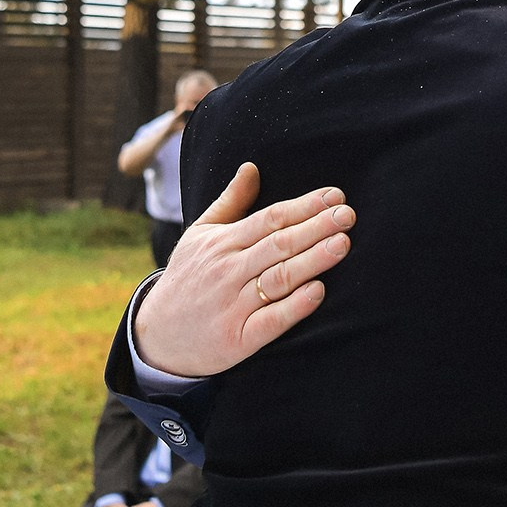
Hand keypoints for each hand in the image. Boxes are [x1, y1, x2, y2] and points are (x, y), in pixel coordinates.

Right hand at [132, 162, 353, 379]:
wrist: (158, 336)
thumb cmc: (188, 279)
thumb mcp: (201, 236)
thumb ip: (231, 203)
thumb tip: (252, 167)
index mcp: (222, 243)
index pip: (270, 218)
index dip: (304, 206)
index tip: (336, 195)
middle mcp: (227, 271)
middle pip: (278, 244)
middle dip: (316, 227)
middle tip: (348, 215)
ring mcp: (232, 306)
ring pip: (278, 278)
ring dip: (312, 260)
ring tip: (342, 244)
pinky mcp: (237, 339)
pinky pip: (270, 321)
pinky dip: (294, 306)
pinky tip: (318, 291)